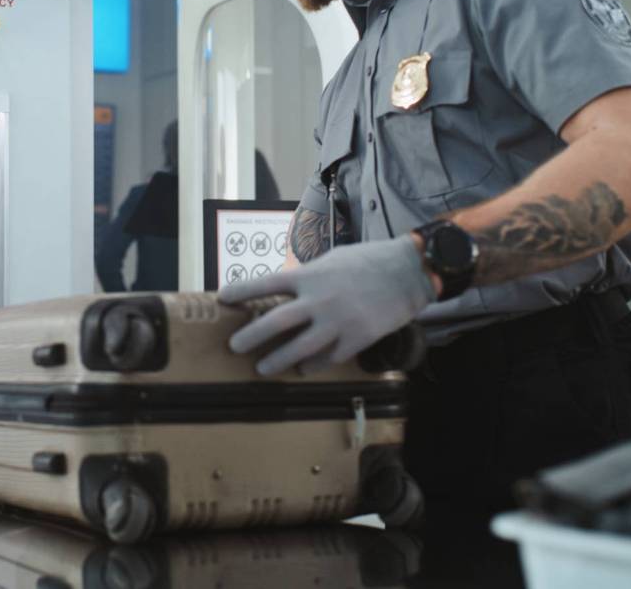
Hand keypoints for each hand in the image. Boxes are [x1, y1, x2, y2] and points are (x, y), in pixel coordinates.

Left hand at [218, 235, 435, 374]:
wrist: (408, 272)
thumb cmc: (367, 261)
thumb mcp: (331, 260)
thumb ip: (307, 278)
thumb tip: (282, 290)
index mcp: (311, 275)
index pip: (267, 282)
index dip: (242, 290)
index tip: (223, 299)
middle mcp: (320, 299)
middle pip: (275, 321)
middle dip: (250, 336)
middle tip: (233, 346)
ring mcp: (338, 322)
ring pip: (299, 348)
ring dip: (277, 360)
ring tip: (261, 368)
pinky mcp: (357, 338)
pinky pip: (329, 358)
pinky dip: (314, 365)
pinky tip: (304, 369)